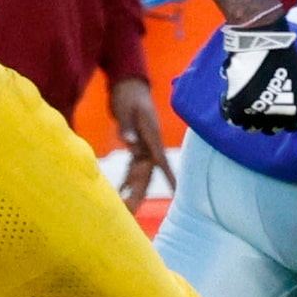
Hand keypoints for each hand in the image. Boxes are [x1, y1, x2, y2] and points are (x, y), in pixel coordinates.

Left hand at [108, 75, 174, 208]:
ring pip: (140, 172)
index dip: (168, 175)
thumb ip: (127, 126)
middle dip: (140, 192)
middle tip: (132, 211)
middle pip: (148, 172)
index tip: (175, 190)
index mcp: (150, 136)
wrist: (128, 85)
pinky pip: (133, 166)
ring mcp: (143, 145)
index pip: (161, 159)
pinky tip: (120, 192)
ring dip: (133, 189)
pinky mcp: (135, 146)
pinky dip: (127, 179)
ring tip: (124, 209)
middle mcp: (149, 144)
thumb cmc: (127, 95)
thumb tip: (130, 142)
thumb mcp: (125, 108)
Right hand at [221, 19, 296, 132]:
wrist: (263, 41)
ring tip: (244, 108)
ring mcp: (262, 113)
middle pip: (272, 129)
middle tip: (259, 110)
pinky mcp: (242, 108)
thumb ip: (292, 95)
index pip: (293, 126)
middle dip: (266, 121)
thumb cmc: (282, 53)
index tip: (276, 113)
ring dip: (248, 120)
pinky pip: (235, 120)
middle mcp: (284, 114)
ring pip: (252, 128)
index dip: (283, 120)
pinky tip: (231, 104)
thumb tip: (280, 103)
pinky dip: (233, 114)